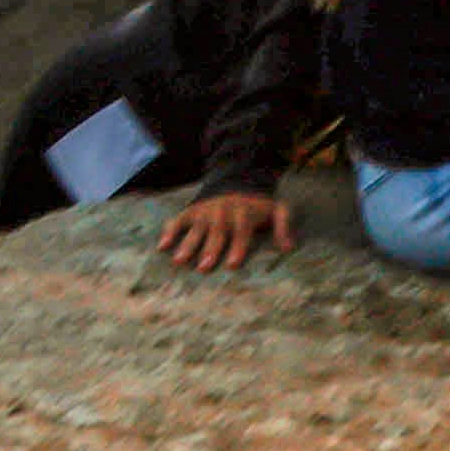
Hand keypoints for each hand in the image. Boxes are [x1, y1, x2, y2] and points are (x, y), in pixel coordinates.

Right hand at [160, 188, 295, 272]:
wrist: (236, 182)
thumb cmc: (257, 206)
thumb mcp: (277, 210)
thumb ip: (283, 227)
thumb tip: (288, 248)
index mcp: (245, 214)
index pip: (241, 231)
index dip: (238, 247)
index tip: (232, 265)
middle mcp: (223, 212)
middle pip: (217, 232)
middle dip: (210, 249)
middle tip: (204, 268)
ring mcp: (206, 212)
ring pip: (196, 229)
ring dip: (188, 245)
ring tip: (179, 262)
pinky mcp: (191, 211)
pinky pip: (178, 220)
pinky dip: (169, 232)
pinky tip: (162, 246)